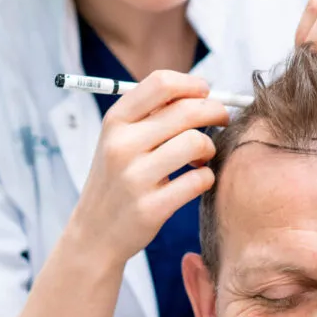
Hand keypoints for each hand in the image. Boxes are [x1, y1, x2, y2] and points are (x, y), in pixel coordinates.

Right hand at [68, 70, 230, 266]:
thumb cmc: (119, 177)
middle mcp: (121, 145)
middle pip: (188, 110)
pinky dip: (207, 178)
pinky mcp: (150, 208)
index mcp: (115, 121)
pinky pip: (199, 180)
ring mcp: (134, 177)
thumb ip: (153, 113)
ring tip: (202, 157)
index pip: (162, 83)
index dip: (193, 84)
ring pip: (197, 143)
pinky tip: (197, 180)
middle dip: (215, 112)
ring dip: (211, 148)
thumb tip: (204, 92)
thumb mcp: (121, 139)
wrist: (94, 233)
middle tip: (222, 120)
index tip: (206, 93)